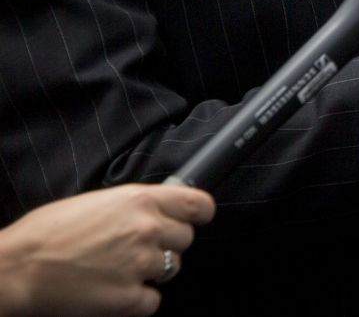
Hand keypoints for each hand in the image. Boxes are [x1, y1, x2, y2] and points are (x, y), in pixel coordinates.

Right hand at [0, 184, 214, 316]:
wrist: (17, 268)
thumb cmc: (45, 234)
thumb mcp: (96, 202)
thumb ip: (131, 207)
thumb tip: (152, 211)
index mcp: (139, 200)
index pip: (197, 204)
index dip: (199, 214)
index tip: (195, 219)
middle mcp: (146, 229)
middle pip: (185, 239)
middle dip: (167, 245)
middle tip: (138, 250)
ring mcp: (140, 264)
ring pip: (172, 269)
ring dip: (151, 272)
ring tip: (120, 271)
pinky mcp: (128, 297)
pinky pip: (152, 301)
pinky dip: (138, 301)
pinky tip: (115, 293)